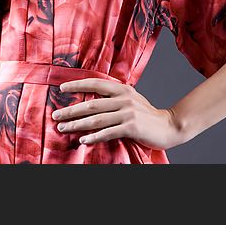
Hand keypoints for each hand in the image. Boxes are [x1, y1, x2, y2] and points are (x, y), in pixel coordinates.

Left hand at [52, 79, 185, 150]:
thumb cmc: (146, 115)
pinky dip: (94, 137)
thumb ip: (113, 97)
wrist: (169, 126)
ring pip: (96, 119)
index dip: (77, 85)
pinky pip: (108, 132)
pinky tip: (83, 140)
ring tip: (63, 128)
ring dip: (77, 124)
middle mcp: (123, 98)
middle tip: (55, 115)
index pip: (95, 83)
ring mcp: (127, 113)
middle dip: (70, 110)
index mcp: (122, 89)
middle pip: (91, 104)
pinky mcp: (131, 127)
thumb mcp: (130, 99)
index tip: (61, 89)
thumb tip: (90, 99)